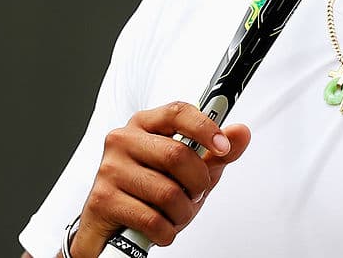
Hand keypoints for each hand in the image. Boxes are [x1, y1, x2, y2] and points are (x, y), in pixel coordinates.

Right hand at [71, 102, 250, 257]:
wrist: (113, 227)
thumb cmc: (151, 193)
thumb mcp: (190, 171)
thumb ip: (216, 153)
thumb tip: (241, 133)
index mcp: (145, 124)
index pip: (178, 112)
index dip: (205, 127)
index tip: (223, 146)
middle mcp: (123, 140)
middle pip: (177, 154)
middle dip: (197, 182)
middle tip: (196, 193)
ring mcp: (110, 169)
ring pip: (167, 192)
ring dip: (183, 213)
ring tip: (176, 213)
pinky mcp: (101, 201)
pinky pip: (152, 220)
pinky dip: (166, 232)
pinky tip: (160, 228)